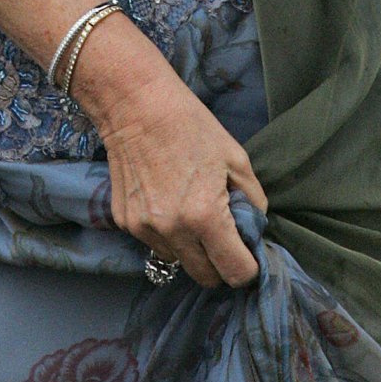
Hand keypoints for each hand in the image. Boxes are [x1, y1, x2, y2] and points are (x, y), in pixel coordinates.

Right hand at [75, 38, 266, 288]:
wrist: (136, 104)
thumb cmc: (190, 125)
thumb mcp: (235, 158)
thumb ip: (253, 200)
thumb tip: (256, 228)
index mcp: (205, 216)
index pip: (235, 272)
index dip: (248, 267)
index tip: (249, 255)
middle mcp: (173, 230)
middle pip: (205, 277)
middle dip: (220, 264)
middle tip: (225, 239)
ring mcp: (144, 228)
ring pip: (178, 262)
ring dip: (191, 250)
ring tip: (192, 213)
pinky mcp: (124, 222)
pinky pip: (155, 244)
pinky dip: (167, 234)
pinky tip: (167, 201)